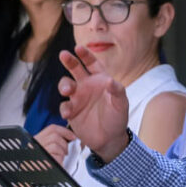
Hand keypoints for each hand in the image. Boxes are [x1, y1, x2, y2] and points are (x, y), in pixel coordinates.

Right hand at [34, 124, 75, 165]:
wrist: (39, 183)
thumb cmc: (44, 167)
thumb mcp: (46, 150)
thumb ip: (54, 142)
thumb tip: (70, 136)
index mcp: (36, 141)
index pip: (51, 129)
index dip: (64, 131)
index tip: (72, 136)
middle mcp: (35, 145)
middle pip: (55, 135)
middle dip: (64, 143)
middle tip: (65, 151)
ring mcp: (38, 152)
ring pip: (56, 145)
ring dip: (62, 153)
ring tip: (59, 159)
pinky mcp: (43, 160)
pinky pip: (57, 156)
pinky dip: (60, 160)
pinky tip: (56, 164)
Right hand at [58, 46, 130, 161]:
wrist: (110, 138)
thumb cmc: (117, 117)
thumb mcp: (121, 104)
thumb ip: (117, 91)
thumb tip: (110, 81)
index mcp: (100, 79)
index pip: (92, 63)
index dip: (85, 55)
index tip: (79, 48)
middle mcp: (87, 85)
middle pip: (75, 69)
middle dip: (69, 61)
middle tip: (64, 54)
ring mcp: (78, 98)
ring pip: (66, 85)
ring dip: (64, 85)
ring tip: (68, 90)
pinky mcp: (72, 111)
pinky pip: (64, 106)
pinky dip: (65, 108)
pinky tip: (68, 113)